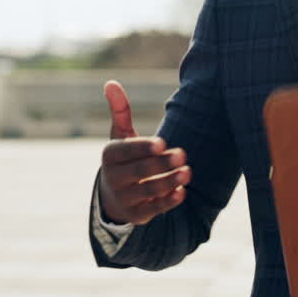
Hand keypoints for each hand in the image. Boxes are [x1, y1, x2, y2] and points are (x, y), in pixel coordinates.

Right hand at [97, 80, 189, 225]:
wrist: (115, 195)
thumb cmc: (124, 158)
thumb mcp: (120, 135)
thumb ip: (120, 111)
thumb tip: (111, 82)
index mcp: (109, 155)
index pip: (125, 151)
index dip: (143, 148)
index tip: (162, 143)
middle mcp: (113, 178)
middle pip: (139, 171)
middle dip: (161, 164)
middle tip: (183, 154)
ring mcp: (125, 198)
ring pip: (148, 191)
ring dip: (168, 182)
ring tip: (188, 172)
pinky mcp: (137, 214)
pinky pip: (154, 209)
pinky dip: (168, 202)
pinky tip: (182, 193)